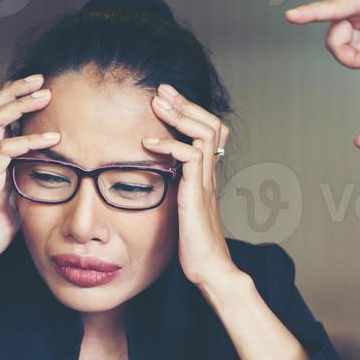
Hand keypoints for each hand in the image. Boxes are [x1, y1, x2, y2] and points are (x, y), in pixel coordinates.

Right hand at [0, 76, 57, 271]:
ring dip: (21, 105)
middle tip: (42, 80)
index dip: (14, 100)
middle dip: (16, 91)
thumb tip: (42, 188)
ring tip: (45, 95)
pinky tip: (50, 140)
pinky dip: (28, 142)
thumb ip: (22, 191)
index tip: (37, 88)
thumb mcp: (12, 208)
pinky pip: (4, 154)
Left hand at [142, 84, 238, 289]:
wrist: (211, 271)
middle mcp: (209, 175)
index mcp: (206, 177)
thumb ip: (176, 192)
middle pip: (210, 124)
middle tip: (162, 89)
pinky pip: (190, 157)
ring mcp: (205, 183)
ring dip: (179, 115)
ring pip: (204, 133)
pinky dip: (169, 145)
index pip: (210, 132)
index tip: (168, 98)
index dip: (191, 111)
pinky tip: (149, 143)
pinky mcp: (196, 195)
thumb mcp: (182, 211)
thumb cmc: (194, 247)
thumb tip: (157, 179)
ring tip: (157, 103)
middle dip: (184, 103)